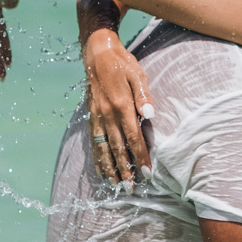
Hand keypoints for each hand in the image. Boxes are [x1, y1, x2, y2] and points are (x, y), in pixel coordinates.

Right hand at [83, 24, 153, 182]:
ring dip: (109, 168)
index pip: (132, 137)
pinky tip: (101, 169)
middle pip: (116, 148)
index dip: (139, 156)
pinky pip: (94, 141)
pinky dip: (97, 157)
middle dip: (124, 169)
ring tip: (115, 185)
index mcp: (120, 105)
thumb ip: (144, 96)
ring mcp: (96, 117)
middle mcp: (106, 114)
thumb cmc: (122, 63)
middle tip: (130, 188)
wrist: (97, 53)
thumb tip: (150, 115)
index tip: (146, 172)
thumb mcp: (138, 74)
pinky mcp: (91, 116)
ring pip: (102, 148)